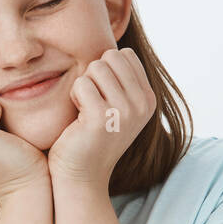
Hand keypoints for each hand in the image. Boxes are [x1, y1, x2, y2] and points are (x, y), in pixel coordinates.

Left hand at [47, 47, 155, 191]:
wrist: (81, 175)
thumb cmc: (90, 136)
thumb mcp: (116, 105)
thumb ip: (121, 78)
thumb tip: (114, 48)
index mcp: (148, 98)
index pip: (124, 55)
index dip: (105, 70)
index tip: (102, 97)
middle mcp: (142, 104)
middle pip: (110, 57)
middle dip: (93, 75)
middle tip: (90, 103)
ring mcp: (124, 111)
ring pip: (95, 67)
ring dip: (83, 86)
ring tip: (85, 110)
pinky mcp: (102, 118)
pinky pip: (81, 84)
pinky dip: (74, 97)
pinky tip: (78, 118)